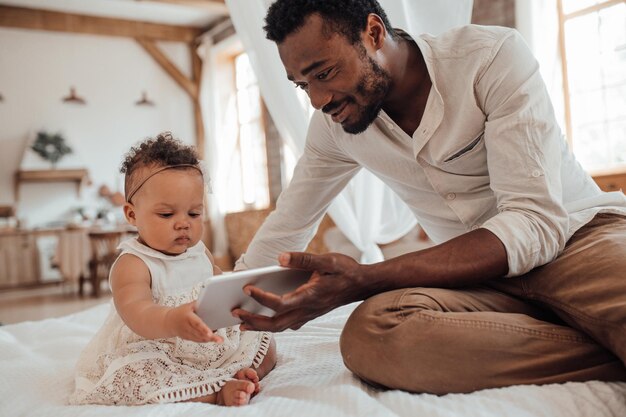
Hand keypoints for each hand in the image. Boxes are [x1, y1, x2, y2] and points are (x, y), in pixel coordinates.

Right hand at [165, 301, 222, 342]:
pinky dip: (205, 340)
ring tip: (219, 340)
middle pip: (200, 333)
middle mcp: (187, 327)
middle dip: (210, 337)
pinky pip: (197, 340)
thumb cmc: (180, 312)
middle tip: (220, 340)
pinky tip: (212, 339)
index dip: (204, 329)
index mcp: (188, 317)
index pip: (197, 324)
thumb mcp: (188, 305)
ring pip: (199, 338)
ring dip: (209, 340)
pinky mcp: (187, 338)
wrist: (168, 321)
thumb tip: (209, 301)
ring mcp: (187, 334)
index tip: (210, 333)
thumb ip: (198, 304)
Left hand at [232, 252, 363, 331]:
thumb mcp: (326, 260)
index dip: (261, 298)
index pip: (280, 303)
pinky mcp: (310, 315)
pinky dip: (273, 325)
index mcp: (310, 296)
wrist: (362, 285)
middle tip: (234, 313)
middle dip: (253, 321)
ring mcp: (309, 315)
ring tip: (241, 322)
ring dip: (260, 326)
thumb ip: (302, 259)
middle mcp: (308, 310)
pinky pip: (288, 324)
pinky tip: (264, 319)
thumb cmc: (345, 271)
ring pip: (280, 327)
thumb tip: (279, 259)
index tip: (246, 288)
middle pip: (275, 323)